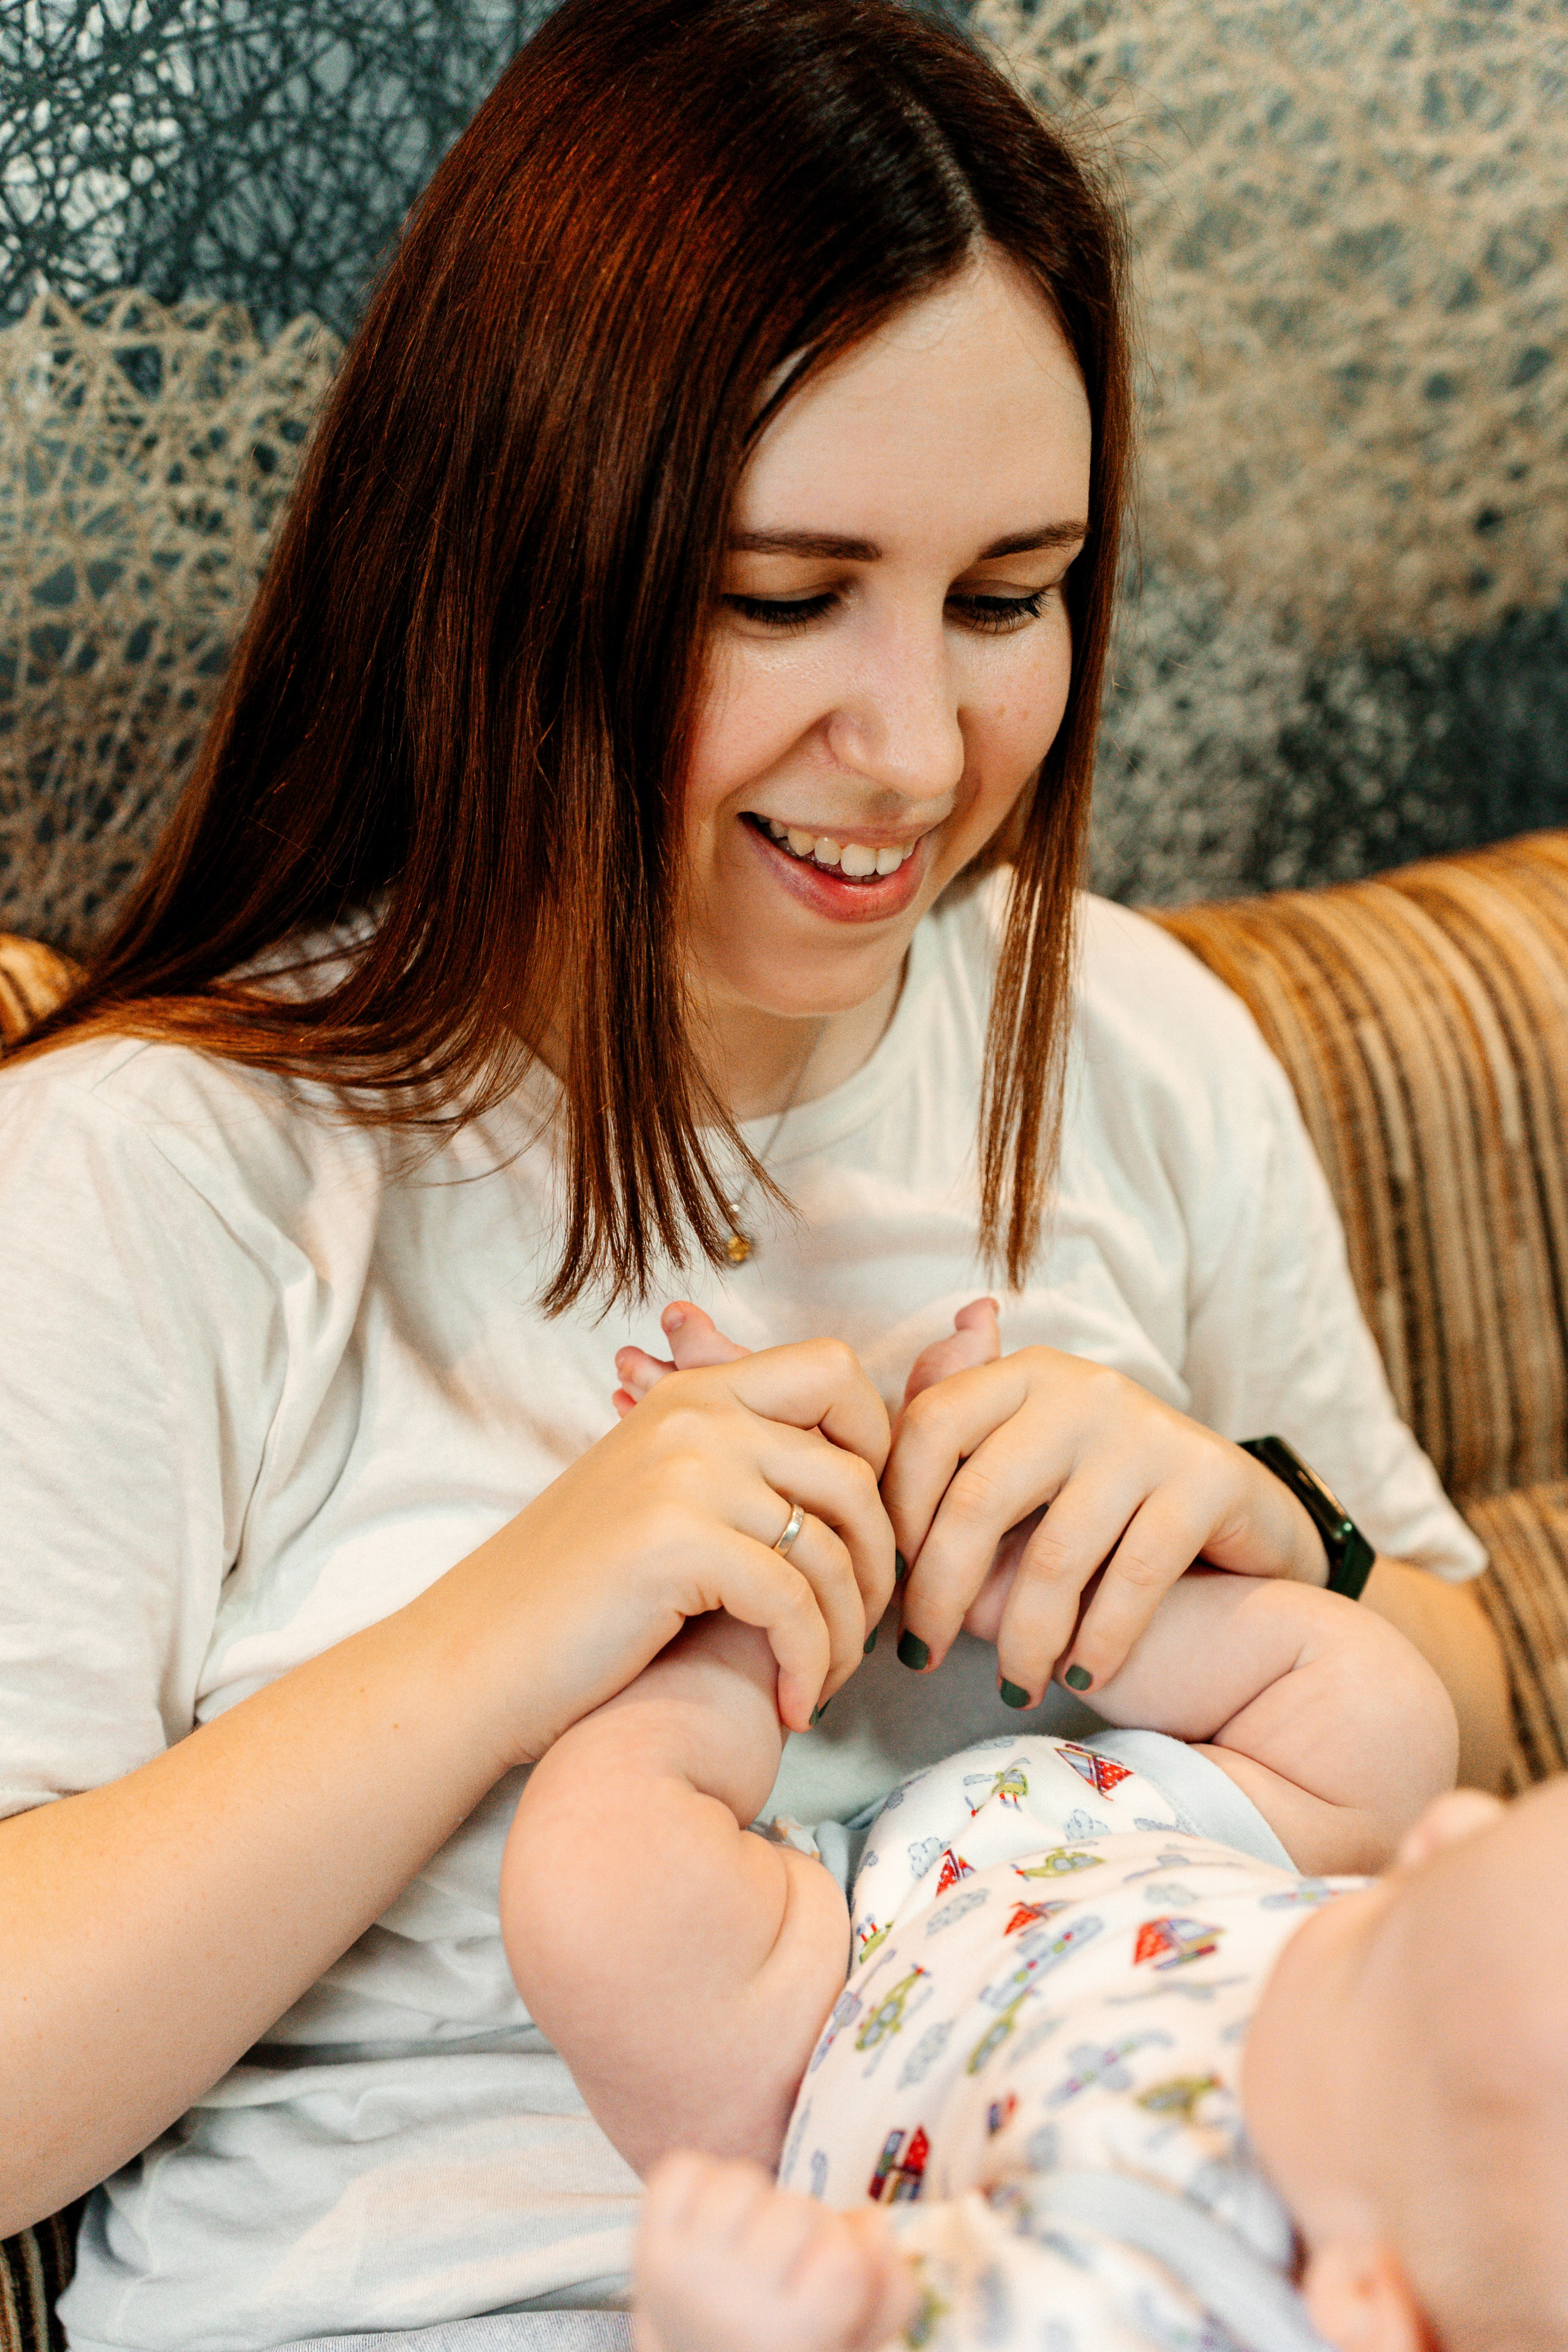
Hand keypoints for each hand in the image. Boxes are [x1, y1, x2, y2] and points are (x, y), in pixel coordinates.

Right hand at [458, 1336, 891, 1759]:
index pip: (835, 1371)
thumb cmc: (577, 1597)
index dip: (876, 1447)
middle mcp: (694, 1417)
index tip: (862, 1529)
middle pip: (853, 1475)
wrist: (477, 1659)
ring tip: (823, 1682)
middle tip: (859, 1632)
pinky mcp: (677, 1544)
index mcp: (693, 1395)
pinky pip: (795, 1605)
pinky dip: (809, 1666)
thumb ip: (741, 1471)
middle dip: (877, 1567)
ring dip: (847, 1633)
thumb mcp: (660, 1500)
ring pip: (833, 1549)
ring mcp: (685, 1475)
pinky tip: (793, 1709)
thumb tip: (855, 1475)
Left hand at [634, 2151, 915, 2351]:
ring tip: (747, 2244)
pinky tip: (709, 2226)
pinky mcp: (647, 2248)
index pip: (844, 2262)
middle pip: (796, 2211)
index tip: (827, 2290)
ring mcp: (684, 2274)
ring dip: (753, 2203)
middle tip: (786, 2270)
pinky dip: (698, 2183)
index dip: (846, 2260)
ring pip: (741, 2181)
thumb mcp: (856, 2338)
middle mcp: (732, 2306)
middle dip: (803, 2229)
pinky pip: (681, 2170)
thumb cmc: (788, 2345)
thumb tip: (871, 2220)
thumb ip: (891, 2286)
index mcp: (793, 2340)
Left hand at [882, 1346, 1325, 1703]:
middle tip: (921, 1655)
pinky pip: (1131, 1580)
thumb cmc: (1102, 1503)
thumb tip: (860, 1454)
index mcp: (1024, 1374)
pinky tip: (1079, 1678)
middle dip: (939, 1592)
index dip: (895, 1511)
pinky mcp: (1205, 1479)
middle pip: (980, 1497)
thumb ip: (946, 1454)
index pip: (929, 1425)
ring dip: (1023, 1640)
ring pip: (1054, 1555)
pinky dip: (1097, 1644)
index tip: (884, 1583)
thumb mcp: (1021, 1468)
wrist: (1240, 1519)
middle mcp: (1083, 1389)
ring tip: (1011, 1684)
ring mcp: (1147, 1430)